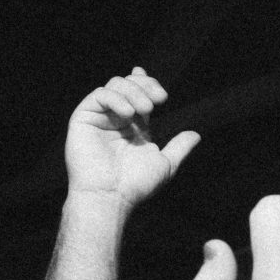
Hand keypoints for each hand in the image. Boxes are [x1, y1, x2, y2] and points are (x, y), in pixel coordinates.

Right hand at [65, 67, 199, 212]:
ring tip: (146, 110)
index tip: (161, 92)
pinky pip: (99, 95)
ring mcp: (99, 117)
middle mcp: (115, 119)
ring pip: (114, 86)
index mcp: (133, 127)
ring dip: (134, 92)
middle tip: (160, 98)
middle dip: (145, 86)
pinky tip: (127, 113)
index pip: (139, 96)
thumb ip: (179, 147)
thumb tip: (196, 134)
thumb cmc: (135, 184)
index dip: (147, 84)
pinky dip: (116, 98)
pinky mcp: (83, 117)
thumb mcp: (165, 164)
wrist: (112, 195)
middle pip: (128, 85)